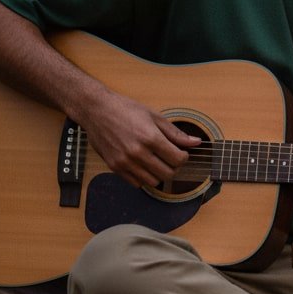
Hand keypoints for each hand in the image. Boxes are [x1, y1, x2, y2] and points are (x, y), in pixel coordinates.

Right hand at [81, 90, 200, 188]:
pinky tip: (144, 165)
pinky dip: (144, 177)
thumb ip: (176, 133)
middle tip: (171, 158)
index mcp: (150, 138)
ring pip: (153, 182)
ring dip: (159, 174)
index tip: (181, 152)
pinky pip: (136, 183)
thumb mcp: (154, 117)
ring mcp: (125, 162)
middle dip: (174, 167)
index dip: (184, 157)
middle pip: (168, 174)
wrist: (96, 110)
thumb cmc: (126, 109)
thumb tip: (196, 142)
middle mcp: (137, 153)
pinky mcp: (114, 167)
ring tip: (157, 161)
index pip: (178, 159)